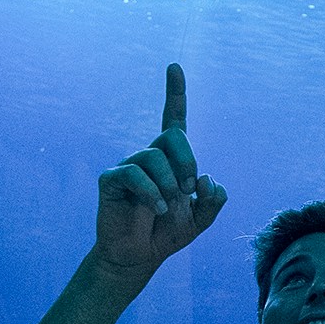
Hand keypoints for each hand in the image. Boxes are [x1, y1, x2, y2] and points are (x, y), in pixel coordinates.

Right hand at [93, 63, 226, 283]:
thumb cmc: (166, 233)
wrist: (138, 256)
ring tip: (168, 204)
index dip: (175, 93)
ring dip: (169, 182)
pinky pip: (133, 173)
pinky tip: (155, 209)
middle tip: (188, 189)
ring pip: (153, 155)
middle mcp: (149, 156)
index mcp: (171, 160)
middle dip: (187, 161)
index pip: (174, 119)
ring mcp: (128, 166)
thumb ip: (213, 201)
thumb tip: (207, 178)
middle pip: (172, 135)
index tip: (174, 66)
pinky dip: (150, 192)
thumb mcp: (201, 219)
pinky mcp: (111, 179)